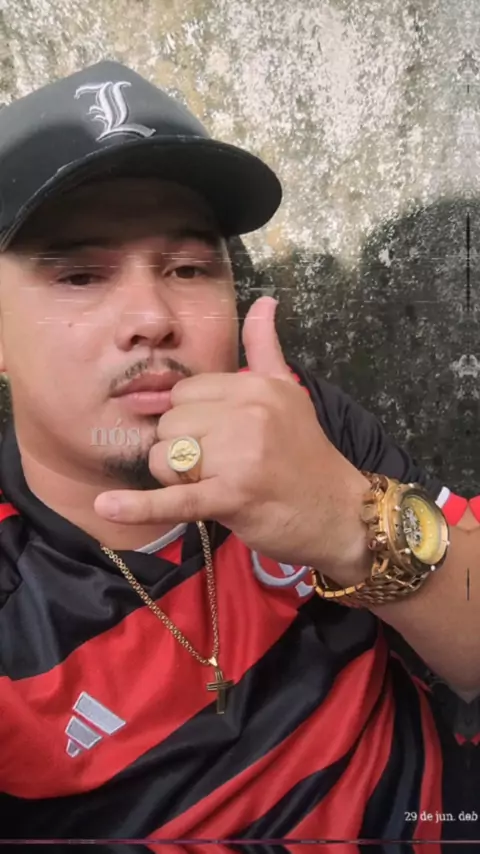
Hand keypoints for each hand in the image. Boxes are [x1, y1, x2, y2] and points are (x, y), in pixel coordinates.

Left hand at [95, 297, 368, 571]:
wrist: (339, 512)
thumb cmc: (306, 455)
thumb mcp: (288, 393)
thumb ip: (265, 348)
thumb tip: (265, 301)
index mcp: (255, 386)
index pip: (184, 393)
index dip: (190, 421)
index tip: (216, 440)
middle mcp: (247, 413)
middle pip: (170, 424)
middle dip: (181, 450)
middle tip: (218, 469)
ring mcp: (240, 455)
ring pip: (165, 458)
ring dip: (178, 480)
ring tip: (216, 487)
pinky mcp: (232, 496)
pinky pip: (175, 498)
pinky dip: (139, 506)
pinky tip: (109, 507)